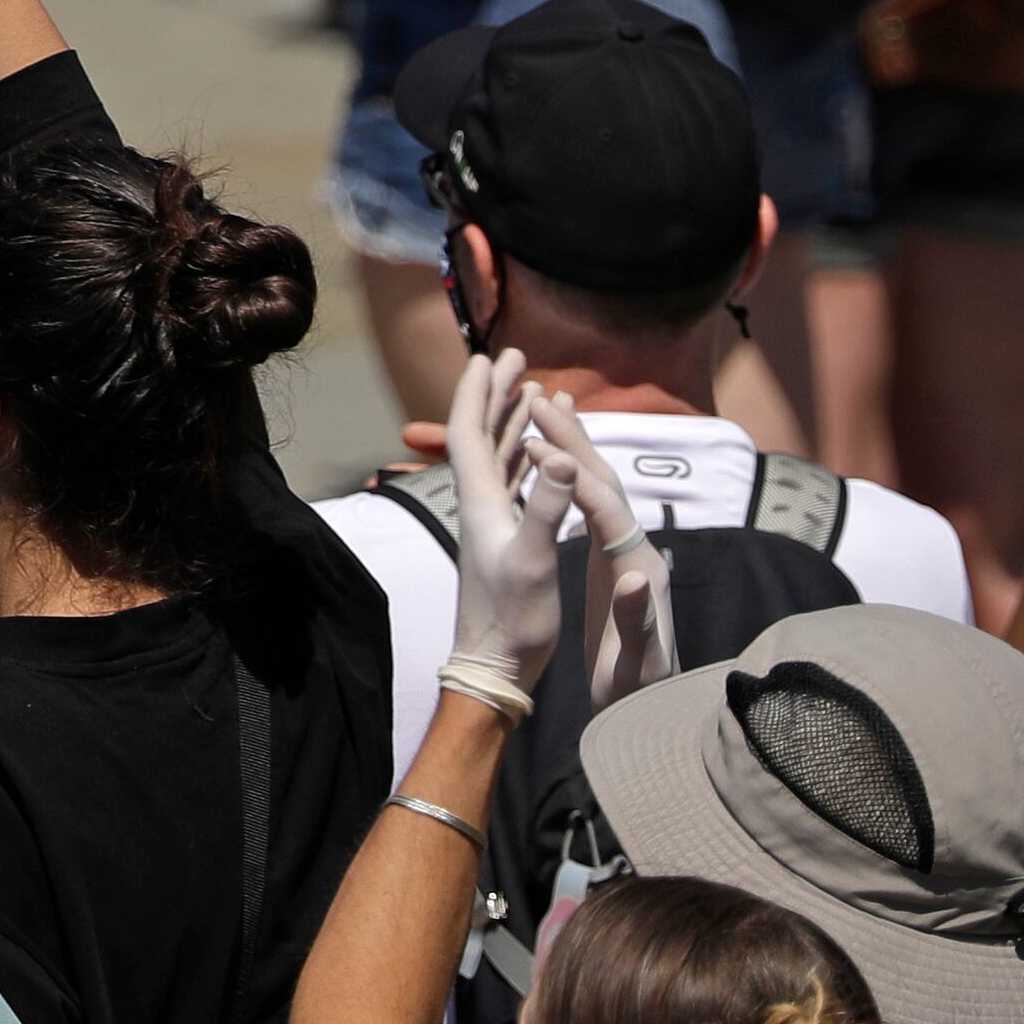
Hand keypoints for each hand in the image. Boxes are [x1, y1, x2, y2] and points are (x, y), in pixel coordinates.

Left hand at [445, 349, 577, 685]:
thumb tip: (555, 456)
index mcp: (481, 502)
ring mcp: (491, 524)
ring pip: (498, 458)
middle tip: (517, 359)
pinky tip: (539, 458)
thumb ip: (546, 509)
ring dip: (511, 423)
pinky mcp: (506, 542)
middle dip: (497, 395)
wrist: (496, 666)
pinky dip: (526, 461)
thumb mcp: (534, 561)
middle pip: (481, 435)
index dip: (476, 393)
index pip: (469, 432)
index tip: (487, 356)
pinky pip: (513, 485)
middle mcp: (480, 505)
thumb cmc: (513, 620)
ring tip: (531, 392)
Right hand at [529, 387, 673, 706]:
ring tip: (540, 412)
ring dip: (571, 447)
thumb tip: (634, 579)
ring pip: (599, 487)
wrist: (652, 708)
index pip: (605, 507)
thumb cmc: (639, 690)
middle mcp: (639, 551)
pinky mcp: (615, 560)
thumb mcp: (637, 662)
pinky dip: (569, 474)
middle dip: (573, 440)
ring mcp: (628, 553)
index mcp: (640, 568)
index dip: (572, 473)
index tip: (536, 443)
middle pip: (606, 483)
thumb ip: (637, 620)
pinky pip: (590, 504)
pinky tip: (548, 461)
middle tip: (538, 400)